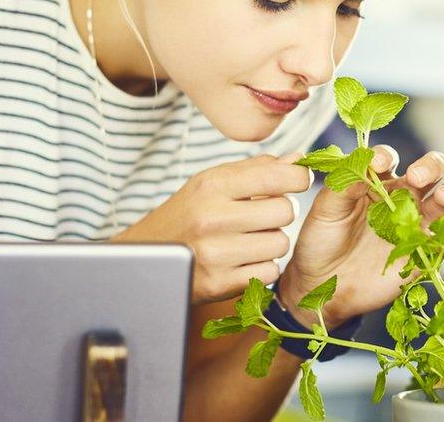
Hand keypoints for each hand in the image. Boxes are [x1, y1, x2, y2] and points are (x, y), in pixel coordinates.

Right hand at [114, 153, 310, 304]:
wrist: (144, 257)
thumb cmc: (187, 214)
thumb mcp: (212, 182)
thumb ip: (257, 169)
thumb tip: (299, 159)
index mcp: (212, 185)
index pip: (279, 176)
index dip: (297, 179)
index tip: (295, 182)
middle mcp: (212, 218)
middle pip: (286, 212)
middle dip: (280, 213)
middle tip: (263, 216)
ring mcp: (215, 253)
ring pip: (280, 244)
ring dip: (272, 243)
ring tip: (249, 239)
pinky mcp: (219, 284)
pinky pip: (269, 273)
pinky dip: (261, 268)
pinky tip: (242, 261)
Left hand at [279, 146, 443, 327]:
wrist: (325, 285)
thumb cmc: (321, 242)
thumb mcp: (325, 210)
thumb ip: (342, 186)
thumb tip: (364, 167)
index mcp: (375, 181)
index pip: (388, 159)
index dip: (386, 156)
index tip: (378, 164)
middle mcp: (401, 196)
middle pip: (429, 170)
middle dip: (430, 166)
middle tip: (417, 176)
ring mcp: (416, 222)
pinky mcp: (424, 249)